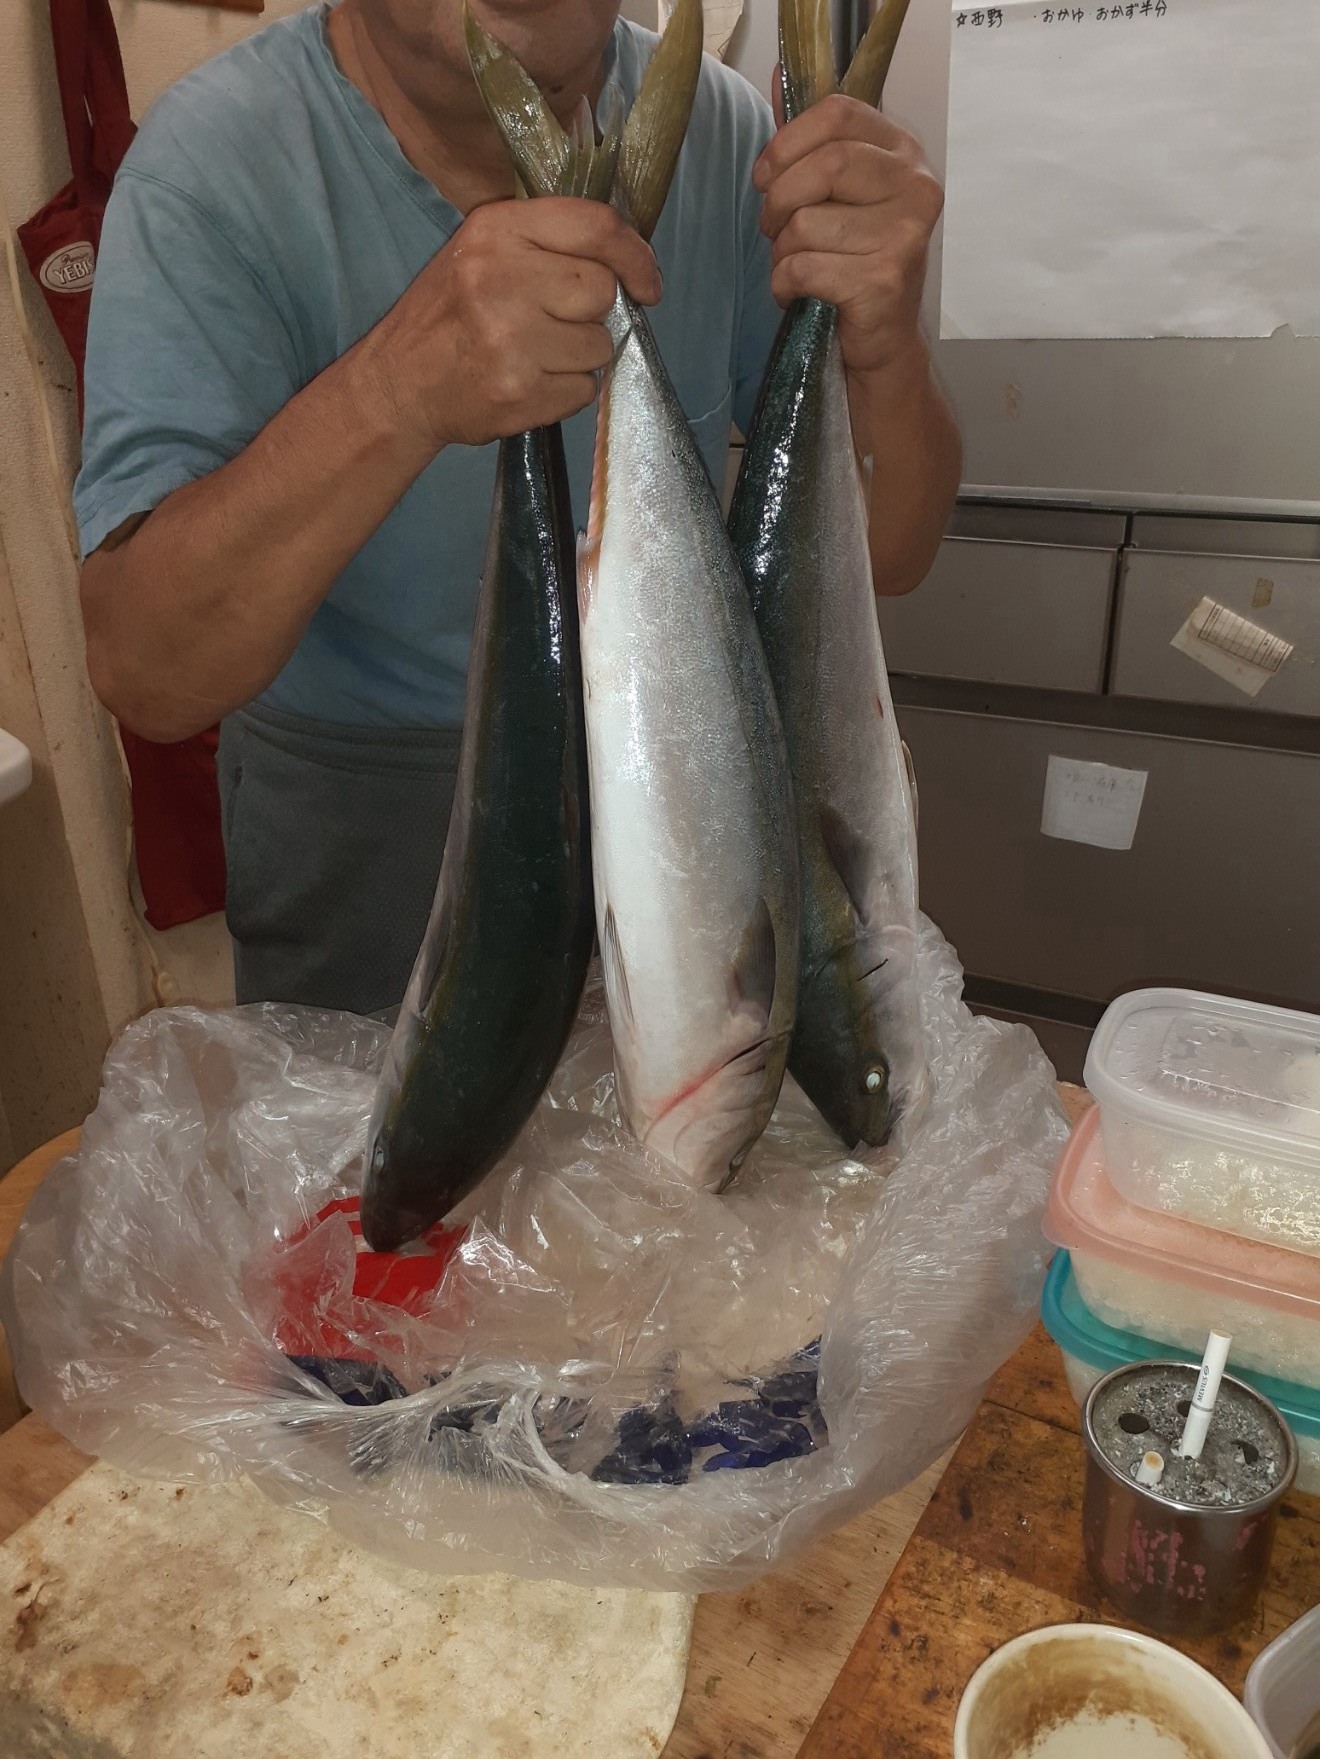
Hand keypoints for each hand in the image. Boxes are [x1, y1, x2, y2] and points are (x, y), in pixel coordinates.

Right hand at [378, 197, 660, 448]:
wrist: (398, 384)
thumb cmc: (449, 313)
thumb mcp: (482, 250)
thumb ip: (547, 242)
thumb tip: (628, 259)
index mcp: (497, 230)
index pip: (595, 226)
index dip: (635, 255)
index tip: (647, 281)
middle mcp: (502, 278)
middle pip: (602, 289)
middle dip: (594, 311)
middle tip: (556, 321)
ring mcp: (511, 341)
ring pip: (599, 346)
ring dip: (581, 355)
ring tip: (537, 354)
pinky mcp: (520, 393)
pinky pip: (585, 390)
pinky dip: (568, 391)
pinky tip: (532, 381)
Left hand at [753, 90, 942, 376]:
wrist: (882, 341)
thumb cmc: (854, 262)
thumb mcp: (838, 196)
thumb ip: (812, 142)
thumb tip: (778, 77)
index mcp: (904, 153)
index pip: (838, 113)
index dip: (787, 141)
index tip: (765, 175)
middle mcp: (916, 187)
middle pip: (824, 165)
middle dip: (779, 200)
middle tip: (773, 228)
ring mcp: (905, 235)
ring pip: (807, 224)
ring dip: (781, 251)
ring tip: (794, 266)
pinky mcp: (883, 281)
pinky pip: (804, 268)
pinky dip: (784, 285)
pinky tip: (797, 293)